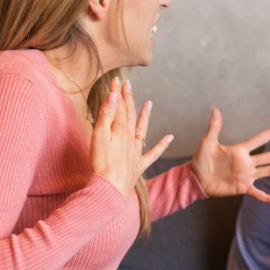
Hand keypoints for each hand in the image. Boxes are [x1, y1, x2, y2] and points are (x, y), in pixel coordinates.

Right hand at [90, 78, 172, 200]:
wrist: (110, 189)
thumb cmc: (101, 163)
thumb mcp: (99, 136)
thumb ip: (107, 115)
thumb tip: (114, 95)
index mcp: (120, 130)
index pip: (118, 107)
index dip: (117, 92)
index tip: (116, 79)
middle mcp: (131, 139)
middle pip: (130, 115)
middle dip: (128, 99)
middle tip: (128, 85)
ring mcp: (136, 152)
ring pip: (143, 130)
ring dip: (145, 116)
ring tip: (149, 103)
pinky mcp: (139, 165)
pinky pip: (154, 153)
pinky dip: (163, 144)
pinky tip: (170, 137)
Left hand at [190, 108, 269, 205]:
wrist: (196, 178)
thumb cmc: (202, 159)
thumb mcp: (208, 142)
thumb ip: (214, 127)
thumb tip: (214, 108)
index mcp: (241, 150)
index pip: (260, 139)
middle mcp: (247, 163)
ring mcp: (247, 176)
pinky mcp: (242, 187)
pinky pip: (258, 193)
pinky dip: (269, 198)